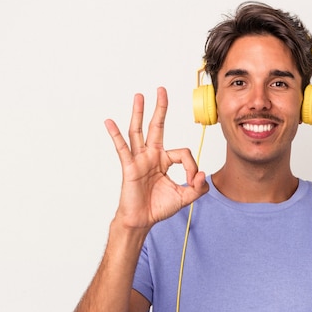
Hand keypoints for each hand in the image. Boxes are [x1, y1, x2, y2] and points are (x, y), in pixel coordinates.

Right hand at [104, 87, 208, 229]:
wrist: (142, 220)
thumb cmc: (158, 207)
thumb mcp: (184, 198)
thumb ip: (197, 188)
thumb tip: (201, 175)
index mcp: (164, 160)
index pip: (183, 152)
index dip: (191, 165)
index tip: (192, 179)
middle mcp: (151, 156)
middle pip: (157, 127)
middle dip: (160, 108)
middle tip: (162, 90)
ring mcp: (139, 160)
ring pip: (139, 132)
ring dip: (139, 113)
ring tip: (139, 96)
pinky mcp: (129, 167)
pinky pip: (122, 149)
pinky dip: (115, 135)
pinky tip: (110, 122)